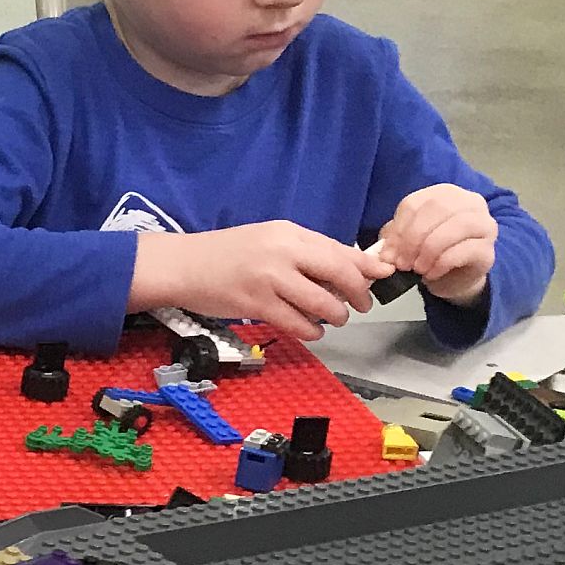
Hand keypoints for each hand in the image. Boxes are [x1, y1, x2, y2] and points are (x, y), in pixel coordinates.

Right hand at [132, 224, 391, 342]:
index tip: (382, 277)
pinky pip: (298, 323)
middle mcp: (283, 252)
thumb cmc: (226, 254)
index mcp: (290, 233)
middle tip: (360, 306)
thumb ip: (306, 252)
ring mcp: (270, 279)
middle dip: (358, 294)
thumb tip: (351, 268)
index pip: (340, 250)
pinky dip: (312, 331)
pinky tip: (311, 330)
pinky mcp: (256, 305)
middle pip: (340, 274)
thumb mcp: (269, 240)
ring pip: (323, 303)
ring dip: (336, 316)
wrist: (183, 265)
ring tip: (333, 318)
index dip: (367, 267)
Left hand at [377, 184, 495, 305]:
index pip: (415, 203)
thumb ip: (394, 240)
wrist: (454, 278)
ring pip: (456, 226)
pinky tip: (431, 274)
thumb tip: (384, 253)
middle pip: (436, 209)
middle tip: (401, 263)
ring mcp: (484, 224)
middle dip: (412, 239)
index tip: (388, 252)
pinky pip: (465, 250)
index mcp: (444, 194)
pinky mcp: (489, 250)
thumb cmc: (429, 253)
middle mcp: (469, 202)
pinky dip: (442, 263)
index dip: (398, 229)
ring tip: (416, 269)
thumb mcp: (406, 241)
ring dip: (429, 250)